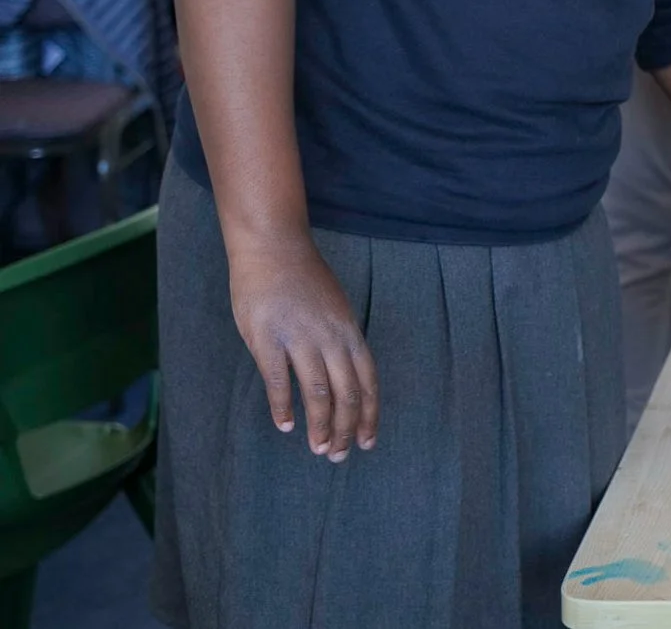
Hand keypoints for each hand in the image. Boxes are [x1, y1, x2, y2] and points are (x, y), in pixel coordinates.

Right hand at [226, 232, 378, 461]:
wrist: (273, 247)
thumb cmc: (304, 279)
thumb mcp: (336, 309)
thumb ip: (340, 343)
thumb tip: (344, 379)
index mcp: (349, 331)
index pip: (368, 381)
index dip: (370, 414)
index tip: (369, 440)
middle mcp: (330, 337)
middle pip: (347, 393)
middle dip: (348, 428)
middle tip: (341, 456)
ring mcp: (299, 338)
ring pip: (318, 392)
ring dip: (321, 425)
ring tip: (320, 449)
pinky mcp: (267, 339)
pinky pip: (278, 380)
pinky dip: (283, 406)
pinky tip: (286, 426)